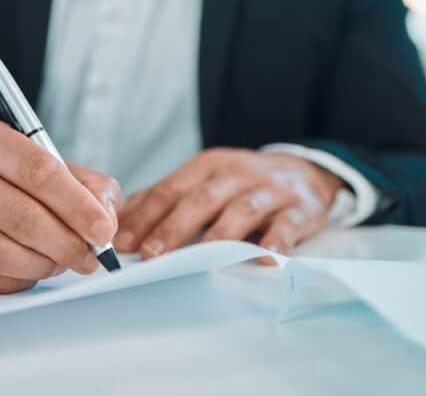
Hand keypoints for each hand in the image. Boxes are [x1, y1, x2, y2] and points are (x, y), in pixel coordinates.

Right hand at [0, 120, 119, 293]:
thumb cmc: (10, 179)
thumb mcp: (48, 164)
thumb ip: (87, 186)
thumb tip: (105, 222)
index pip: (39, 172)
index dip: (77, 206)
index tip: (103, 231)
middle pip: (21, 217)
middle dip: (66, 244)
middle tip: (90, 258)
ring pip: (2, 253)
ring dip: (44, 265)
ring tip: (62, 262)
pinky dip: (20, 278)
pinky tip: (32, 266)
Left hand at [114, 148, 344, 262]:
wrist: (304, 172)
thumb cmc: (241, 183)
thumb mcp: (204, 179)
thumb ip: (165, 196)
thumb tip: (121, 219)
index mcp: (207, 166)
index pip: (171, 189)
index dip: (146, 215)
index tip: (123, 241)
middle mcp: (236, 173)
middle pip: (202, 199)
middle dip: (175, 226)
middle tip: (151, 254)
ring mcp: (269, 190)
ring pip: (242, 210)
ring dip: (219, 235)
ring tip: (200, 259)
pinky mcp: (299, 209)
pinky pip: (286, 225)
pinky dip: (276, 241)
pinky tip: (264, 258)